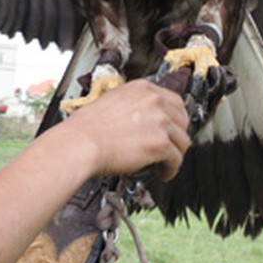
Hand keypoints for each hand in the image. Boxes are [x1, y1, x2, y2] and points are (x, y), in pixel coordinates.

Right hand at [57, 79, 190, 180]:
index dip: (174, 119)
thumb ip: (131, 105)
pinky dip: (171, 169)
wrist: (79, 144)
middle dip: (177, 136)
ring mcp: (159, 121)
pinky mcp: (160, 143)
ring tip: (164, 164)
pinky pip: (176, 159)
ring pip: (182, 141)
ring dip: (174, 154)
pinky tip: (162, 173)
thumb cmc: (86, 128)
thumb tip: (140, 118)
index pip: (174, 101)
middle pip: (183, 119)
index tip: (170, 129)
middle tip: (169, 148)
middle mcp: (154, 101)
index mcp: (142, 89)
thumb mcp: (110, 101)